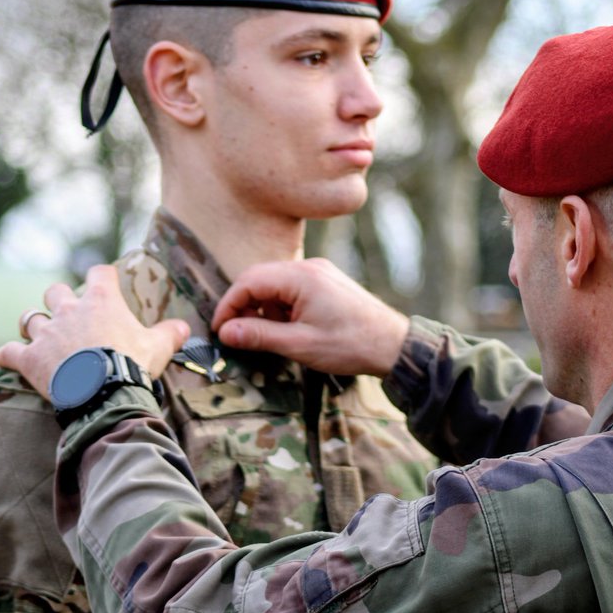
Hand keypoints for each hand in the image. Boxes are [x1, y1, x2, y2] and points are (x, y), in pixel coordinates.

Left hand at [0, 264, 188, 398]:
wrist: (104, 392)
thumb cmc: (132, 363)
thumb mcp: (158, 347)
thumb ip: (170, 334)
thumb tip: (184, 328)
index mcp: (102, 301)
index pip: (100, 272)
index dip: (102, 276)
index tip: (106, 283)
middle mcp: (69, 310)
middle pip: (56, 291)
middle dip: (59, 300)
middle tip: (68, 315)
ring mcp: (46, 333)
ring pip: (29, 318)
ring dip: (33, 327)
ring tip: (39, 336)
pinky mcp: (29, 358)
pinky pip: (8, 352)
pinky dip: (8, 355)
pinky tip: (9, 358)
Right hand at [211, 258, 408, 378]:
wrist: (393, 345)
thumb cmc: (350, 345)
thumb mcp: (299, 344)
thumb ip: (259, 335)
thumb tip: (225, 332)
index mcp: (301, 277)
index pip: (248, 281)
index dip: (229, 305)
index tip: (219, 330)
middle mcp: (309, 267)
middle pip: (259, 277)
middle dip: (242, 304)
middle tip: (234, 333)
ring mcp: (319, 272)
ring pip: (274, 283)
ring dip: (261, 307)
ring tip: (262, 336)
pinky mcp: (325, 282)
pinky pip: (291, 287)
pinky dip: (279, 306)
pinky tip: (283, 328)